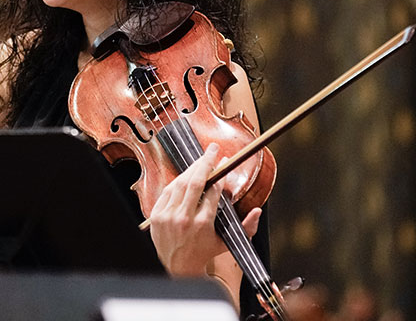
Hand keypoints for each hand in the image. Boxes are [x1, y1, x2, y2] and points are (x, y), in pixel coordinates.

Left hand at [149, 143, 261, 276]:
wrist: (177, 267)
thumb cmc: (204, 253)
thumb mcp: (228, 243)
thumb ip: (246, 228)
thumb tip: (258, 210)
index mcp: (203, 224)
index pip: (212, 191)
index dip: (220, 175)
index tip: (225, 164)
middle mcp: (184, 218)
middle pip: (195, 182)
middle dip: (205, 162)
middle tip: (213, 149)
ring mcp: (168, 216)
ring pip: (179, 183)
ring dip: (191, 168)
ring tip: (201, 159)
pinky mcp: (156, 215)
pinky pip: (167, 191)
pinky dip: (177, 181)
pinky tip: (186, 174)